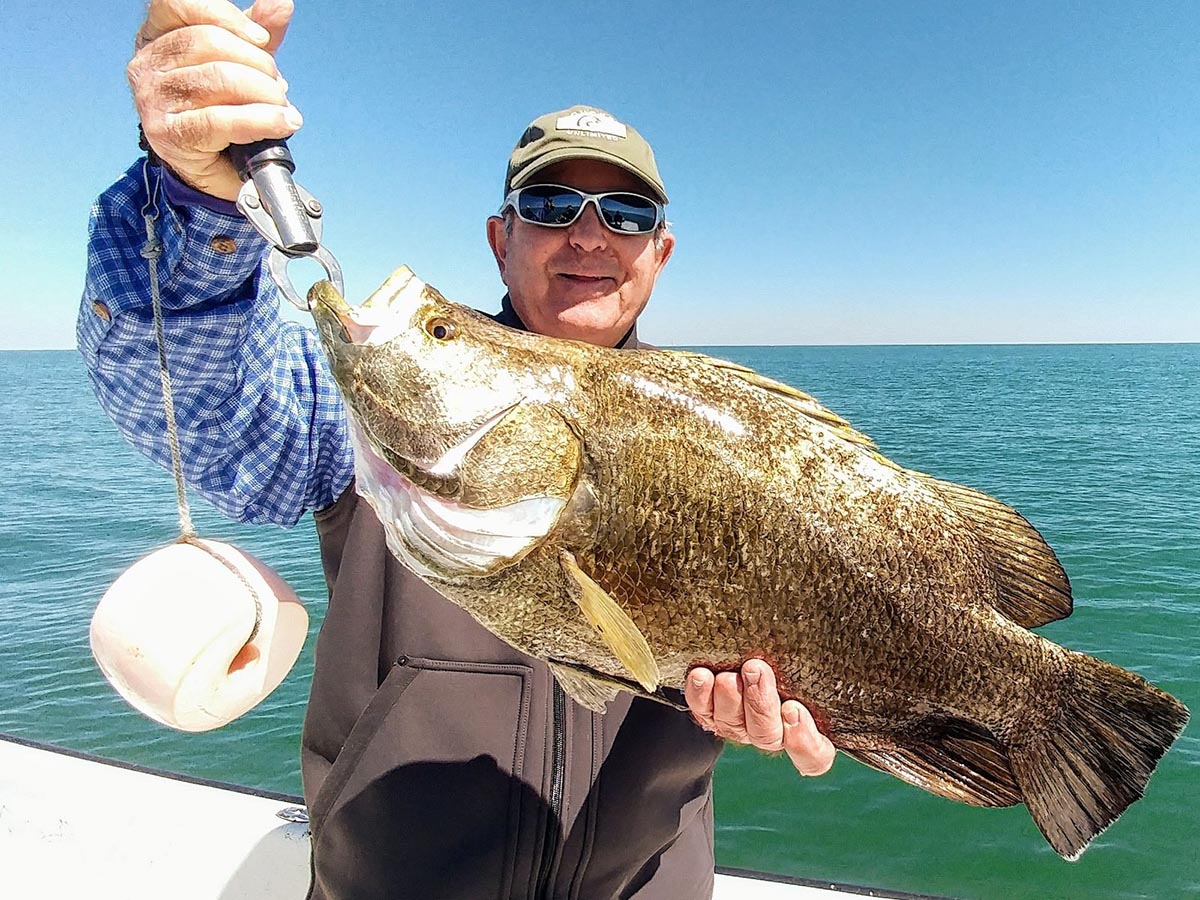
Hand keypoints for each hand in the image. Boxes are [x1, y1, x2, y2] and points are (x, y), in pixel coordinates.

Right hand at [127, 0, 298, 200]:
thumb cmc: (222, 110)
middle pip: (208, 42)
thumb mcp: (241, 64)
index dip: (227, 16)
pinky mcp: (167, 133)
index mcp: (157, 35)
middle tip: (278, 87)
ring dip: (264, 94)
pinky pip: (221, 119)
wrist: (212, 167)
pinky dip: (262, 120)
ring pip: (218, 78)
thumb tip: (281, 4)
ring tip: (281, 108)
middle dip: (258, 64)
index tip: (261, 40)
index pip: (180, 4)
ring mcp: (152, 99)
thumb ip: (257, 32)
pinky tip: (282, 123)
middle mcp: (146, 63)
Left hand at [686, 659, 835, 775]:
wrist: (744, 651)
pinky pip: (703, 713)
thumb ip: (829, 650)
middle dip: (761, 703)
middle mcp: (773, 733)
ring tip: (730, 673)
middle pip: (768, 736)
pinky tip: (701, 675)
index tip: (795, 709)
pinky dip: (701, 695)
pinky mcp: (710, 714)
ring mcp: (739, 726)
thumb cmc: (794, 653)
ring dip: (731, 699)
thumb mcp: (815, 656)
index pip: (813, 756)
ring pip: (734, 727)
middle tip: (757, 669)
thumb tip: (870, 611)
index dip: (803, 741)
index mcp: (807, 730)